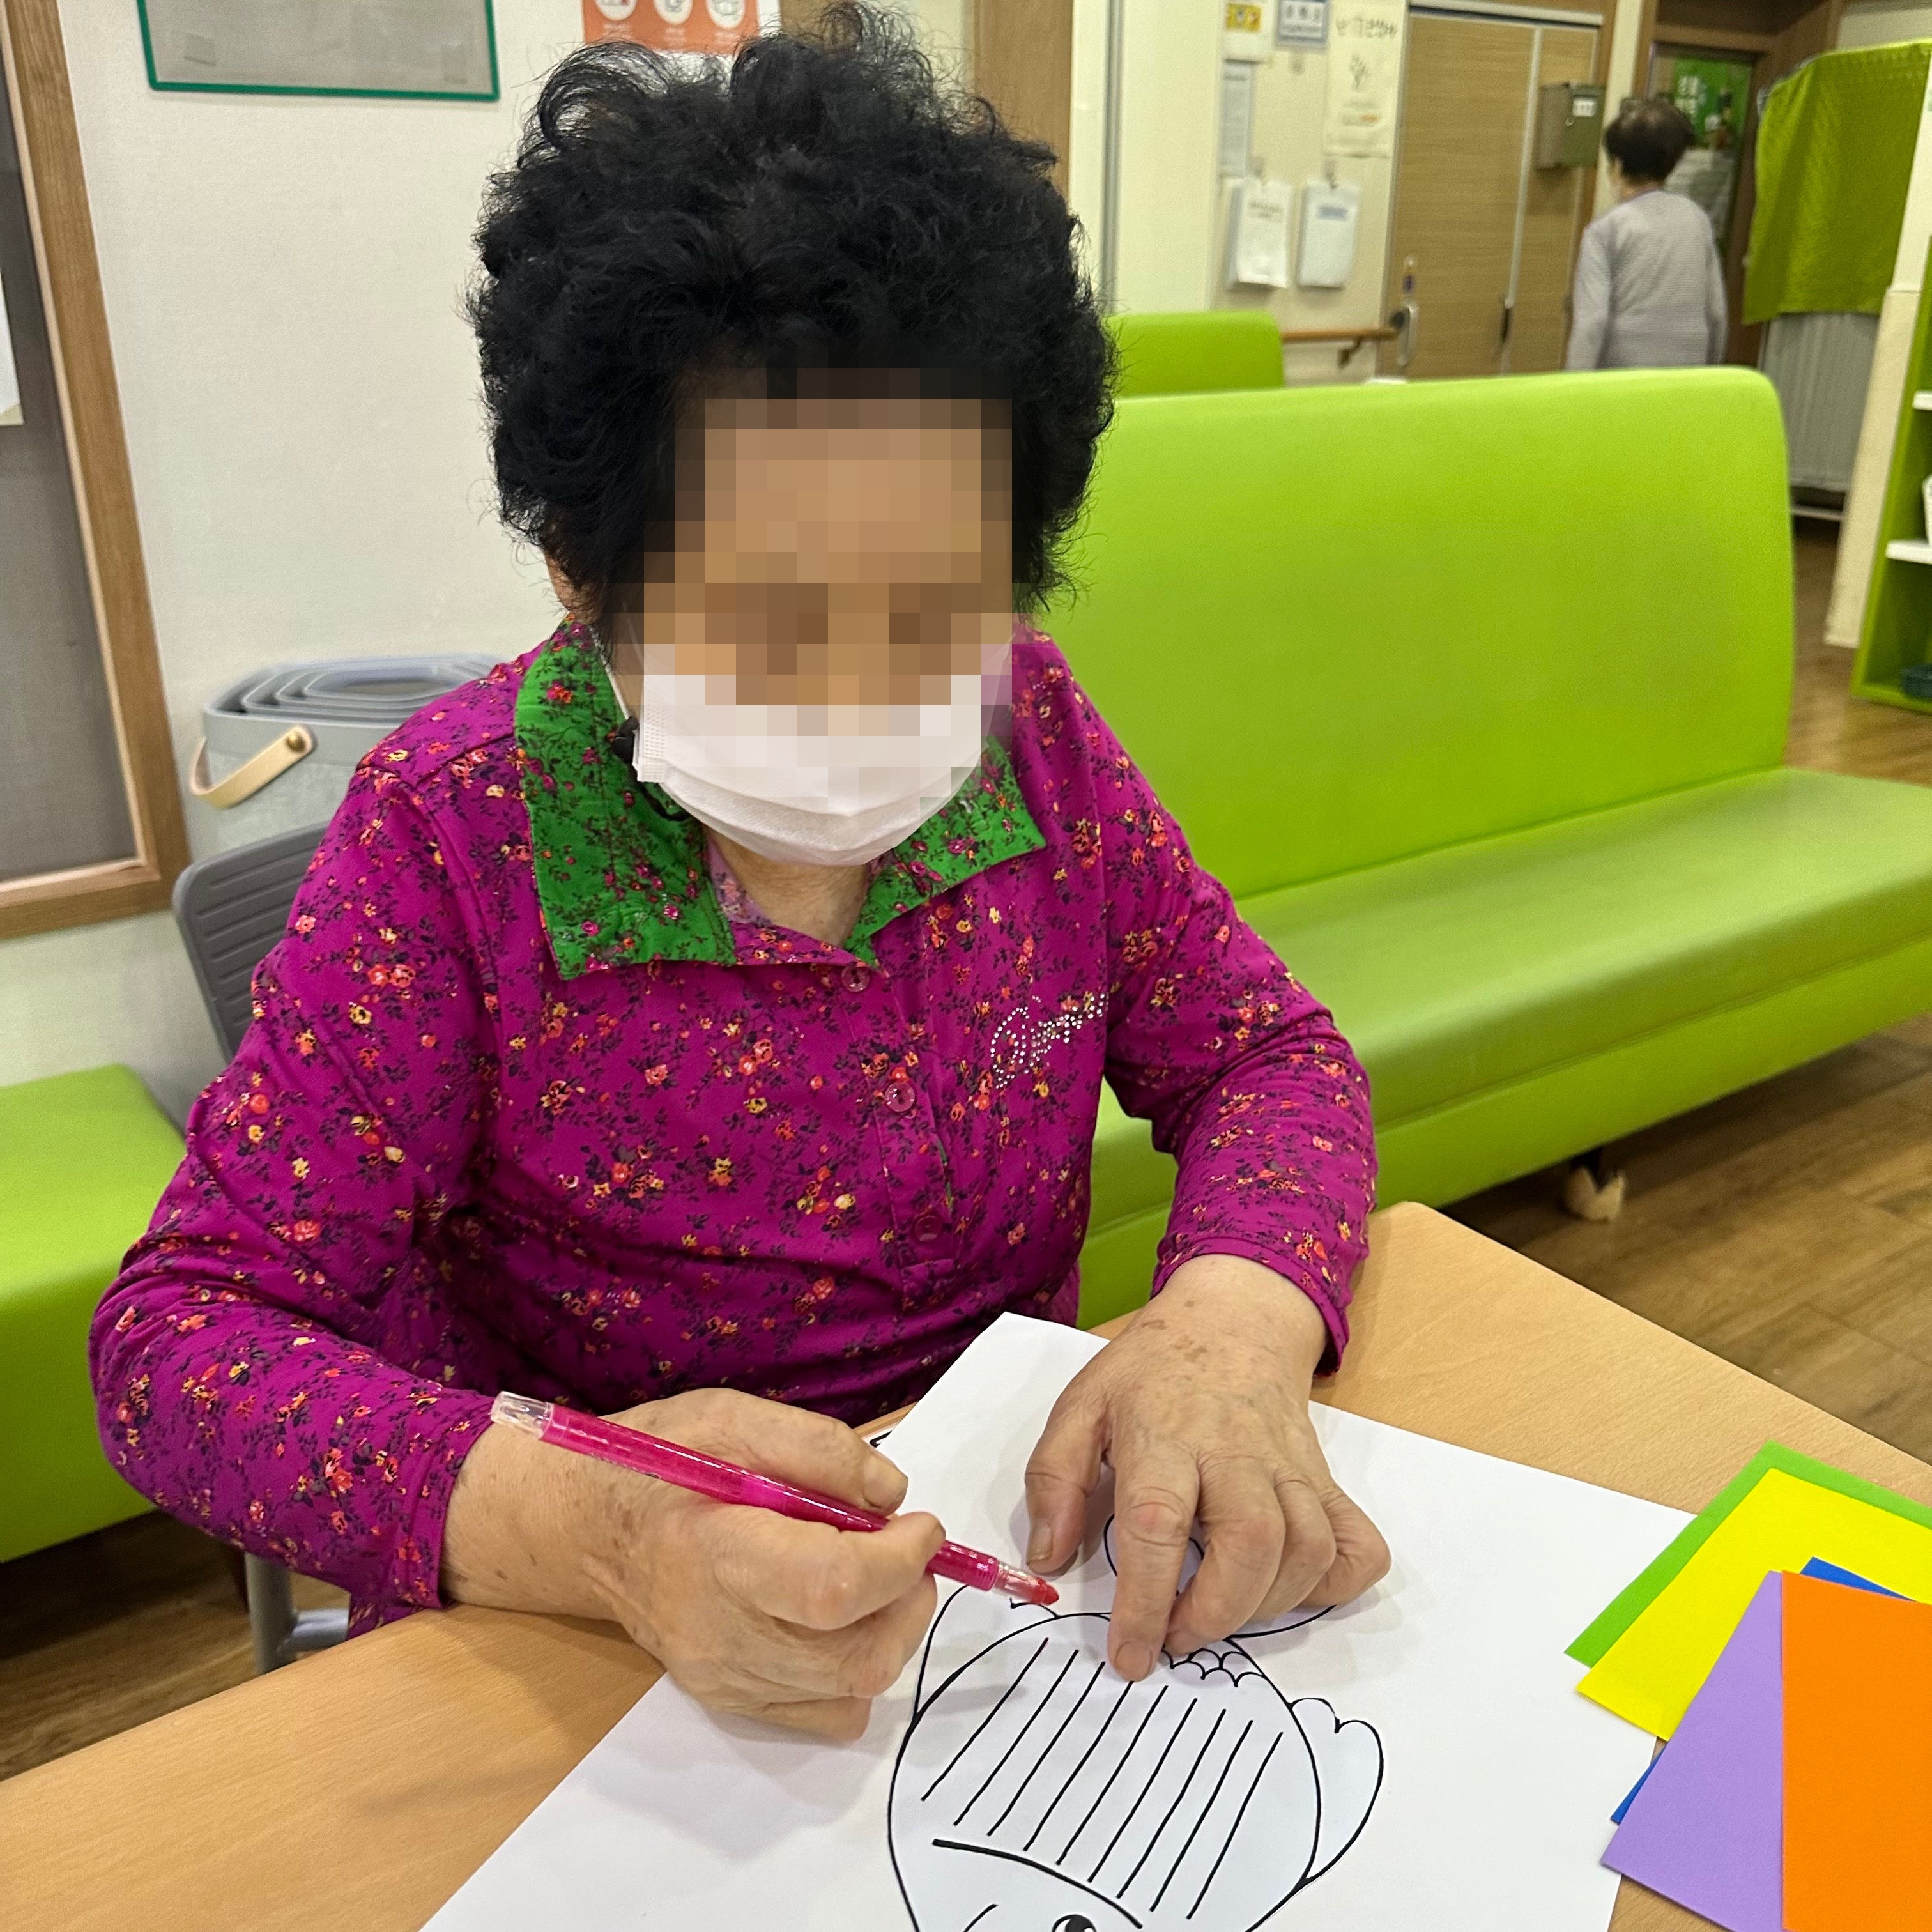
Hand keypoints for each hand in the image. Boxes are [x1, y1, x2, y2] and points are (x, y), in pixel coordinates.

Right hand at [443, 1387, 940, 1740]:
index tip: (923, 1525)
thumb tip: (892, 1498)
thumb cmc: (658, 1460)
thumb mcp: (734, 1418)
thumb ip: (821, 1450)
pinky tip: (840, 1618)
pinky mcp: (728, 1699)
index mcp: (718, 1556)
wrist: (583, 1526)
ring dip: (890, 1632)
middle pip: (855, 1655)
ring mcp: (724, 1679)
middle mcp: (720, 1636)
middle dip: (909, 1599)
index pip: (835, 1587)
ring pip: (849, 1690)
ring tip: (875, 1576)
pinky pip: (823, 1712)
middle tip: (906, 1549)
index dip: (899, 1560)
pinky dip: (855, 1670)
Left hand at [1023, 1254, 1389, 1680]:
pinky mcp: (1326, 1479)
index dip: (1144, 1602)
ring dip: (1268, 1605)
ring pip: (1307, 1550)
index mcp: (1165, 1435)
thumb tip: (1049, 1558)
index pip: (1158, 1524)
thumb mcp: (1081, 1406)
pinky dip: (1337, 1583)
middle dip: (1216, 1612)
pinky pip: (1357, 1543)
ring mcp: (1290, 1466)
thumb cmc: (1150, 1372)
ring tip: (1218, 1613)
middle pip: (1252, 1543)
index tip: (1129, 1656)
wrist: (1232, 1319)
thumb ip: (1054, 1479)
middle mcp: (1236, 1452)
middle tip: (1176, 1635)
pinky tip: (1291, 1589)